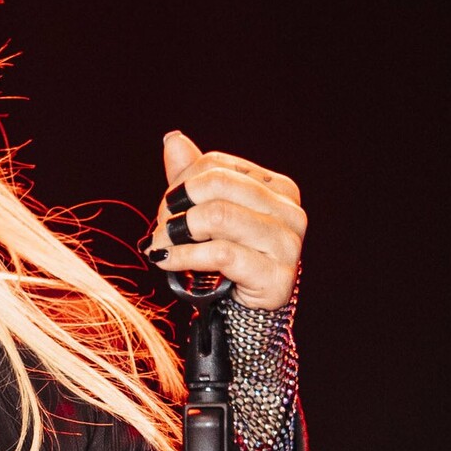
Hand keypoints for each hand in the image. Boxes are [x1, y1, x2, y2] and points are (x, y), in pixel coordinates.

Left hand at [144, 130, 305, 308]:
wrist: (246, 311)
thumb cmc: (228, 257)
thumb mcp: (207, 213)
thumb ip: (192, 177)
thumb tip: (173, 139)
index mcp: (278, 188)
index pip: (215, 165)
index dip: (181, 184)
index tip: (168, 209)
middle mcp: (289, 211)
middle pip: (216, 185)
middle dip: (176, 206)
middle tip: (161, 228)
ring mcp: (287, 243)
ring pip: (217, 216)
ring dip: (176, 232)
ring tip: (161, 245)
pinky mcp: (276, 275)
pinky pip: (220, 254)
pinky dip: (183, 256)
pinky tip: (167, 260)